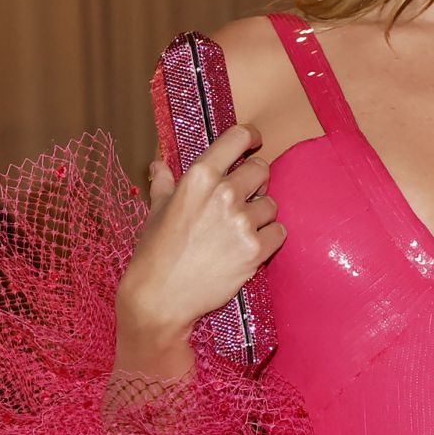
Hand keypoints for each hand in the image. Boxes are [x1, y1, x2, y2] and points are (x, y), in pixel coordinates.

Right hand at [115, 124, 284, 373]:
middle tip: (241, 198)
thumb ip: (164, 183)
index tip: (253, 142)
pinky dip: (269, 238)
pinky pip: (279, 232)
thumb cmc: (154, 252)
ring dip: (260, 214)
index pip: (238, 138)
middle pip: (262, 170)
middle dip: (254, 182)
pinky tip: (251, 246)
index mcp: (200, 177)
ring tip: (239, 230)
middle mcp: (224, 194)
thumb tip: (159, 164)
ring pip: (271, 204)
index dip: (250, 137)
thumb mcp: (156, 211)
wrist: (160, 297)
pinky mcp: (256, 250)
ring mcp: (242, 222)